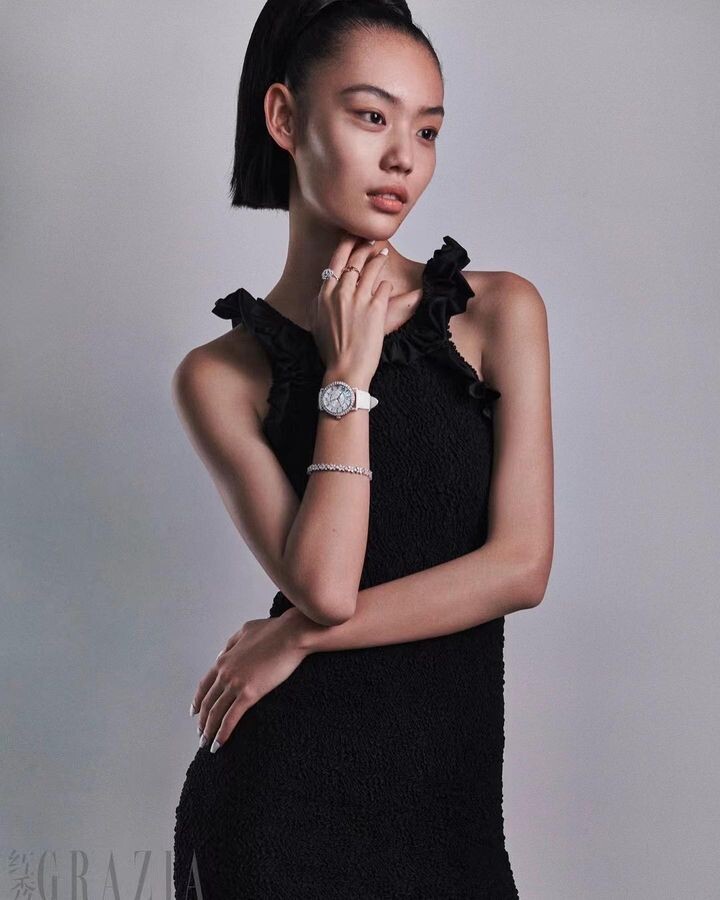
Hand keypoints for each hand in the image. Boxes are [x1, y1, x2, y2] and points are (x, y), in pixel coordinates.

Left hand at [190, 612, 308, 753]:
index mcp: (225, 659)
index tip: (194, 713)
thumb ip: (231, 644)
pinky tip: (219, 743)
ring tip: (207, 744)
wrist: (291, 633)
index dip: (198, 701)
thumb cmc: (274, 630)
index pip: (205, 685)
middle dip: (203, 721)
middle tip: (201, 734)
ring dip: (209, 731)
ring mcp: (236, 683)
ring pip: (216, 713)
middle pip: (208, 702)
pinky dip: (223, 733)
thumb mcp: (246, 630)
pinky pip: (231, 717)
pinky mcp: (250, 693)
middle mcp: (225, 672)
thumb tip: (222, 655)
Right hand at [311, 232, 392, 384]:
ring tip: (382, 252)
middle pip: (353, 260)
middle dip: (363, 245)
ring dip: (378, 258)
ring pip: (370, 269)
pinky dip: (386, 284)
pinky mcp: (375, 308)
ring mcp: (358, 299)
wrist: (344, 369)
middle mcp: (340, 293)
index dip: (345, 247)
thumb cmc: (331, 351)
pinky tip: (387, 284)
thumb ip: (318, 304)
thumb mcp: (316, 324)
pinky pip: (384, 287)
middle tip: (370, 238)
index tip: (351, 238)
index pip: (335, 262)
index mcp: (324, 295)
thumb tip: (322, 291)